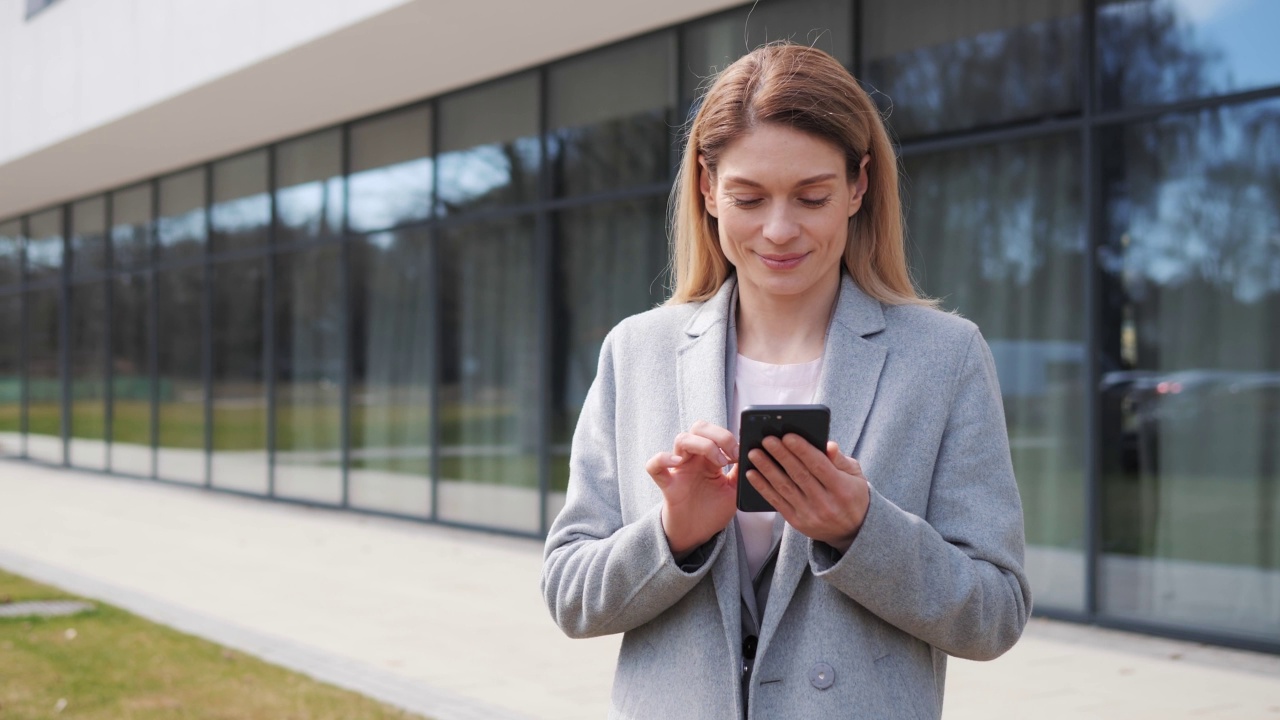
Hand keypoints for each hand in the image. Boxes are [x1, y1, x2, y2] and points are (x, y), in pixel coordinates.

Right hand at [645, 421, 738, 558]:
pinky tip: (677, 463)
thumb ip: (741, 472)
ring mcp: (679, 469)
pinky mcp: (667, 484)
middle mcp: (693, 459)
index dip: (728, 437)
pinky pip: (654, 465)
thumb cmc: (714, 510)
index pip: (714, 432)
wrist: (698, 534)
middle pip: (698, 428)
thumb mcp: (734, 490)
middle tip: (731, 455)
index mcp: (709, 458)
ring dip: (703, 445)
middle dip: (717, 435)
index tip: (741, 453)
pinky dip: (662, 459)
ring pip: (682, 439)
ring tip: (719, 463)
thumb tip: (751, 454)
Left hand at [745, 437, 869, 552]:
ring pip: (785, 488)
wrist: (852, 532)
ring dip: (767, 469)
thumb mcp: (855, 476)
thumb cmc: (852, 495)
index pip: (819, 466)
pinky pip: (777, 502)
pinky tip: (752, 474)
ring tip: (754, 454)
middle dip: (781, 455)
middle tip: (767, 440)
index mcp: (842, 488)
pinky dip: (763, 487)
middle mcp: (826, 503)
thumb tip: (828, 445)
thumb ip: (840, 459)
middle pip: (799, 475)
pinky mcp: (797, 522)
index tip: (788, 436)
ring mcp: (810, 514)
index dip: (802, 450)